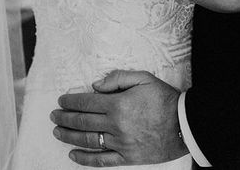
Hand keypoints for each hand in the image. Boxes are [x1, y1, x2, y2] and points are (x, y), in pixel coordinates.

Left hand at [51, 70, 186, 166]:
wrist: (185, 124)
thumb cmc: (165, 98)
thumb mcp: (143, 78)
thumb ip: (117, 78)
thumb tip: (95, 85)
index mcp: (118, 104)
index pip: (86, 102)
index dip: (71, 101)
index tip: (61, 100)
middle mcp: (116, 125)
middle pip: (83, 122)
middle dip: (65, 118)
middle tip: (54, 115)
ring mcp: (121, 143)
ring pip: (88, 141)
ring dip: (69, 136)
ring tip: (57, 132)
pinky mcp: (128, 158)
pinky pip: (102, 161)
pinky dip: (85, 160)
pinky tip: (73, 155)